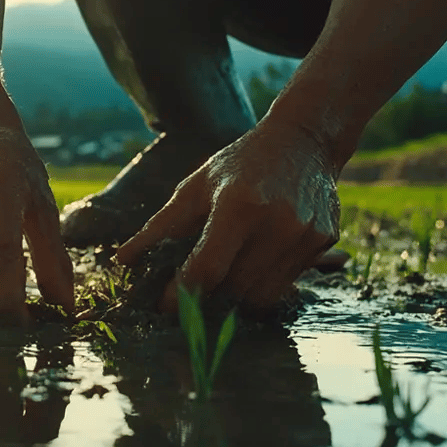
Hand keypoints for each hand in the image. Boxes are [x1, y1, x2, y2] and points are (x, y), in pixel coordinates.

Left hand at [115, 119, 339, 312]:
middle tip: (192, 291)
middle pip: (234, 289)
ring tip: (224, 275)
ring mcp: (305, 235)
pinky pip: (285, 285)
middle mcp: (278, 222)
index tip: (165, 305)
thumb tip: (122, 260)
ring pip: (261, 297)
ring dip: (236, 296)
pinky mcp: (324, 242)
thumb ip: (160, 227)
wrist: (304, 141)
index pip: (208, 268)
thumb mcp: (196, 187)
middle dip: (208, 297)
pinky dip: (263, 283)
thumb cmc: (241, 163)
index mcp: (239, 204)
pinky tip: (254, 260)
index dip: (182, 294)